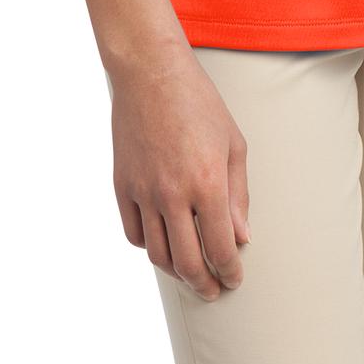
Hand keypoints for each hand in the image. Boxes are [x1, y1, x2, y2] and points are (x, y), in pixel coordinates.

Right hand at [109, 40, 250, 299]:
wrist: (151, 73)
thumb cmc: (199, 103)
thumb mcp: (233, 143)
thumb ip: (238, 195)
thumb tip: (241, 237)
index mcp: (208, 182)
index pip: (220, 248)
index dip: (230, 271)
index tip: (234, 278)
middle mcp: (174, 193)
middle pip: (188, 262)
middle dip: (204, 284)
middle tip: (214, 290)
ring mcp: (144, 191)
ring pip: (158, 254)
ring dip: (176, 272)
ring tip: (190, 274)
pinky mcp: (122, 185)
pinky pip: (134, 233)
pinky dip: (149, 246)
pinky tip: (162, 244)